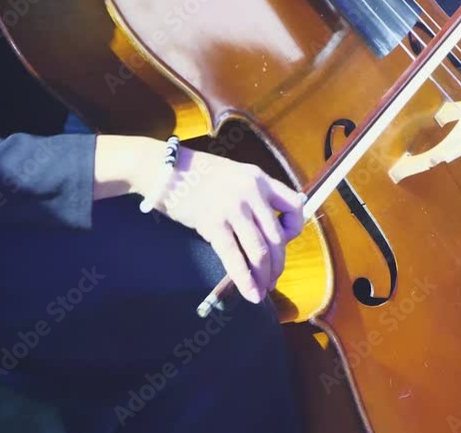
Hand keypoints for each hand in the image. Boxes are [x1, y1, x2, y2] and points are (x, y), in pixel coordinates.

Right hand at [94, 135, 304, 302]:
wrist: (165, 169)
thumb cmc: (198, 175)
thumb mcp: (236, 176)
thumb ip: (254, 196)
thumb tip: (265, 229)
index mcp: (261, 179)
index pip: (295, 206)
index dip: (294, 229)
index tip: (285, 241)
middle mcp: (252, 193)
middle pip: (277, 237)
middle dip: (278, 264)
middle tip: (273, 279)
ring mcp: (234, 208)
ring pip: (260, 251)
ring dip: (264, 276)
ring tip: (262, 291)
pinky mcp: (213, 224)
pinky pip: (234, 257)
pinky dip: (245, 279)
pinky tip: (250, 292)